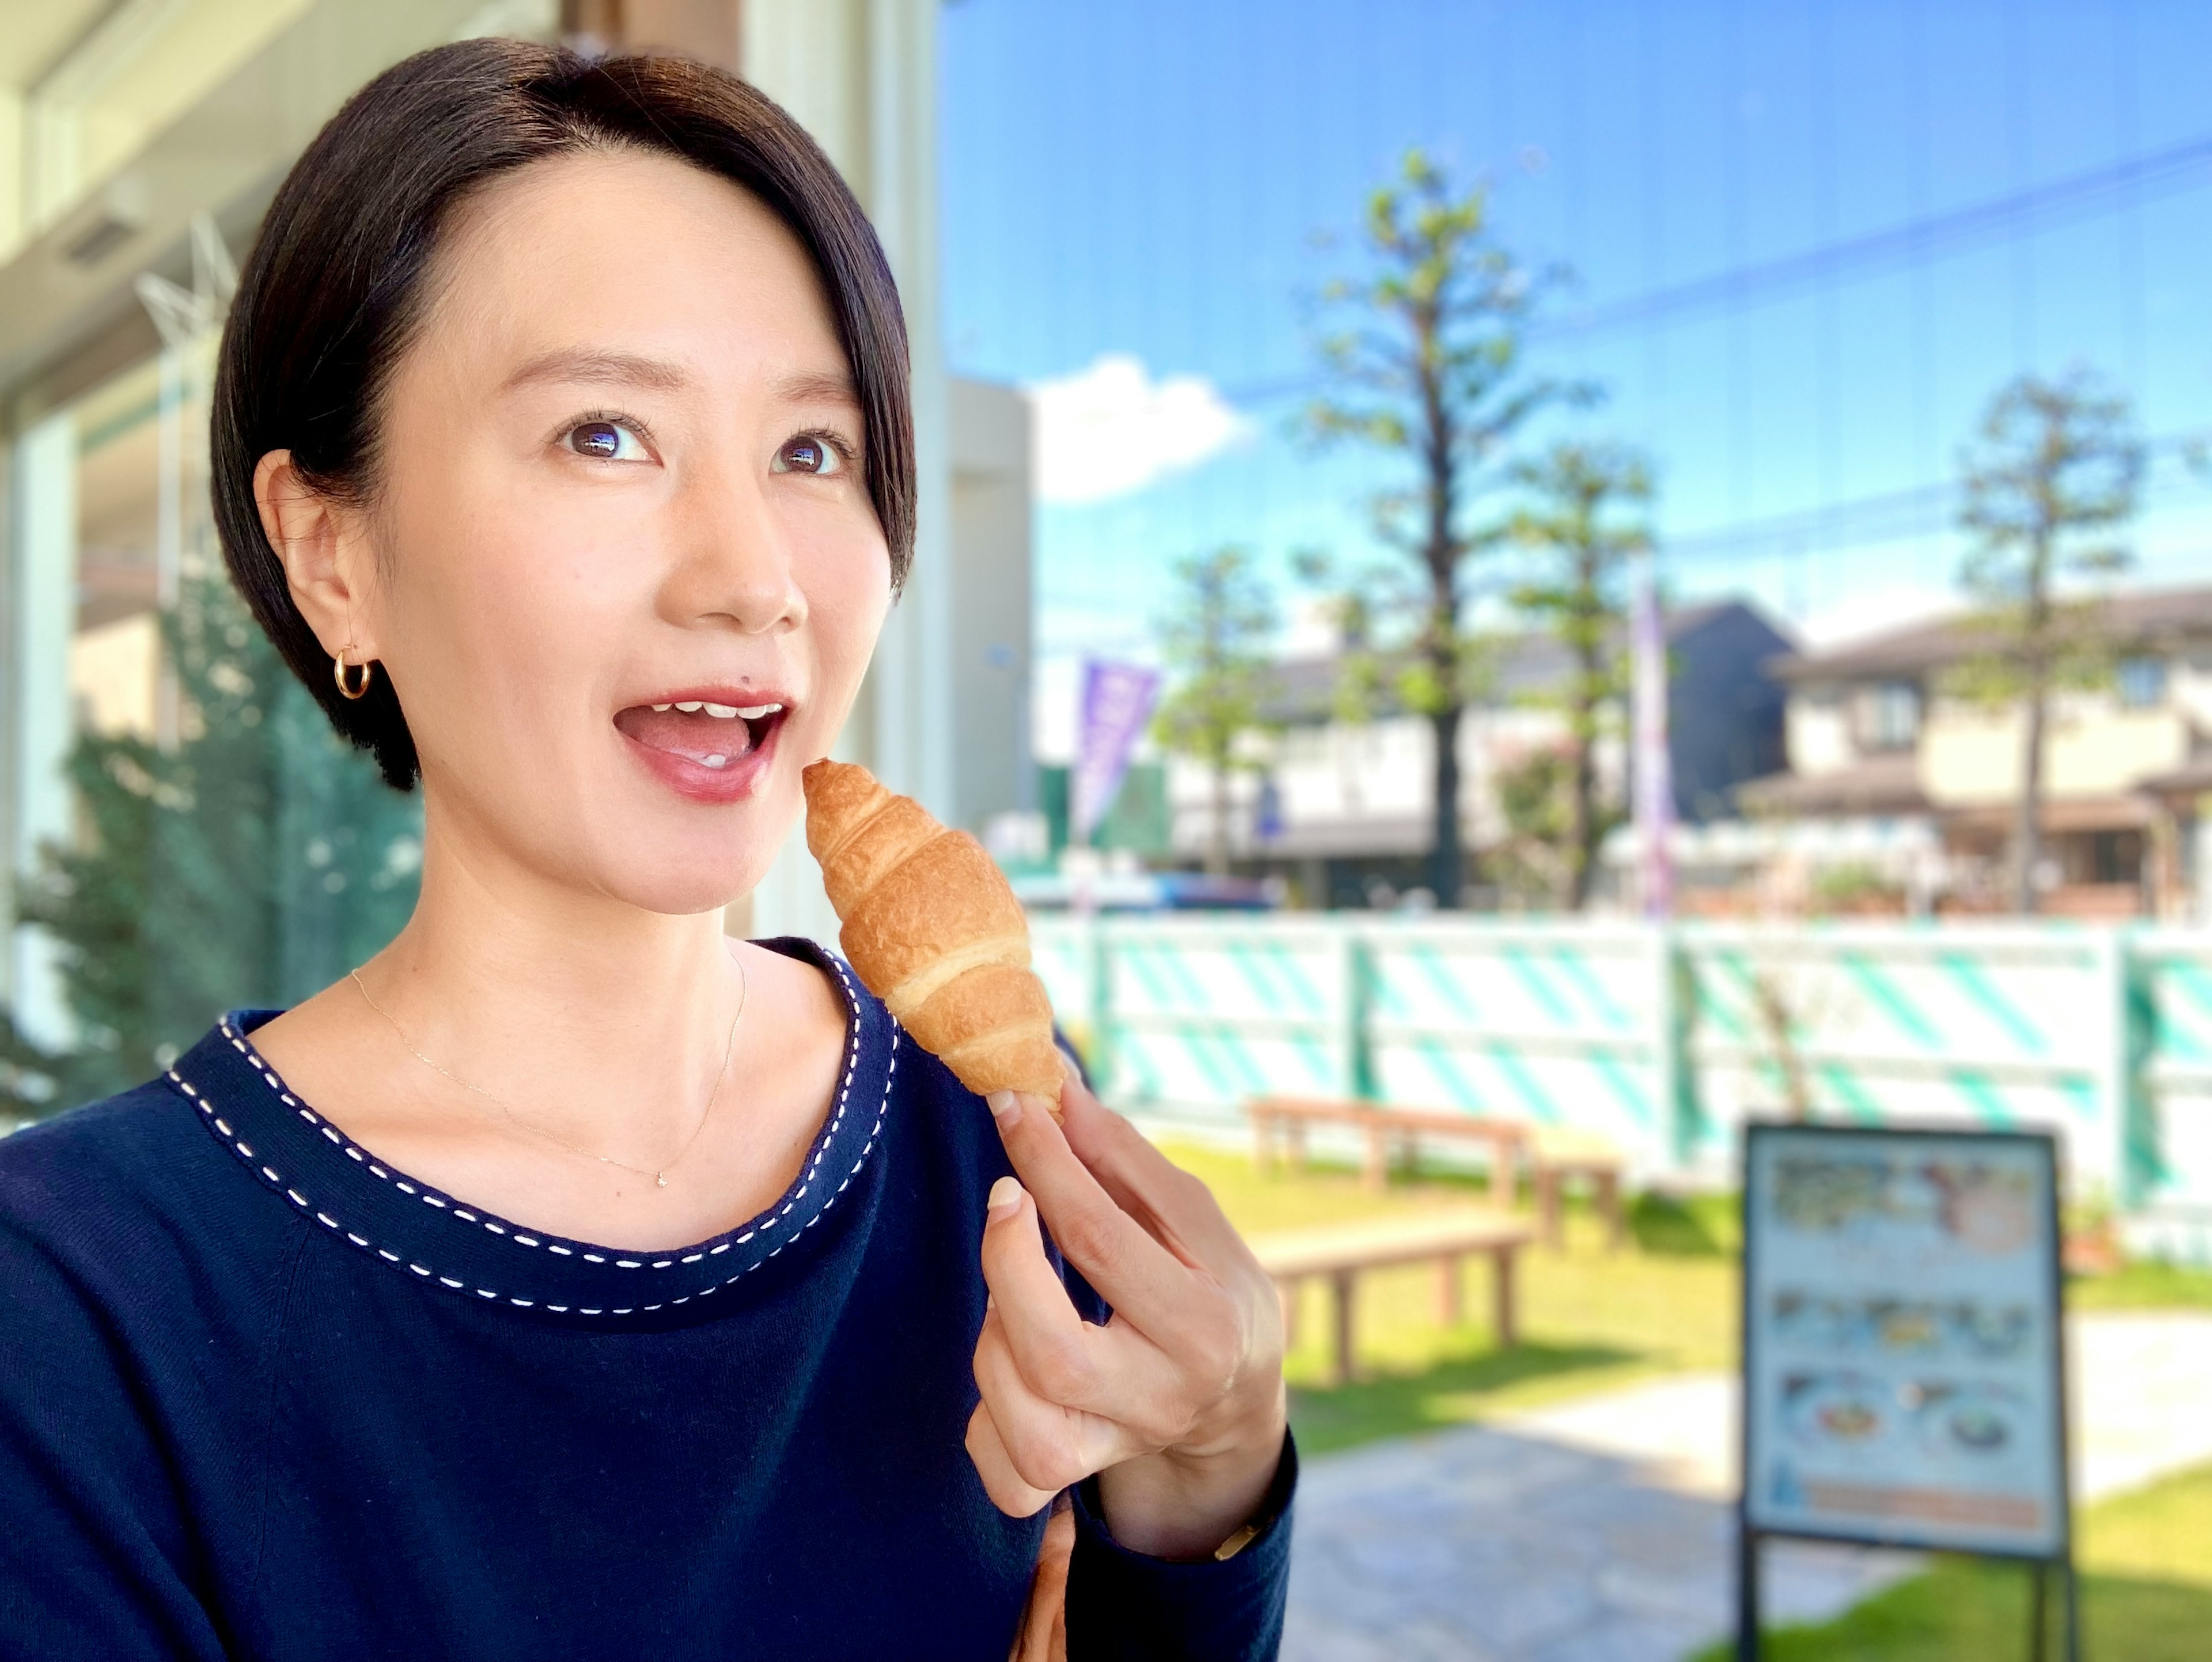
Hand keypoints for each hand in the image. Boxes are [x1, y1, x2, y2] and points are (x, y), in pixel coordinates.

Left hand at [965, 1072, 1287, 1560]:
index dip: (1046, 1164)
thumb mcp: (1192, 1217)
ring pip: (1016, 1412)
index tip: (1013, 1105)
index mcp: (1207, 1325)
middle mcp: (1163, 1398)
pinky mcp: (1073, 1478)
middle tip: (1007, 1199)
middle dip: (1006, 1262)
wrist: (1235, 1399)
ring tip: (1015, 1286)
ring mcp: (1117, 1447)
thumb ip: (1123, 1159)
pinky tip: (1006, 1366)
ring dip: (992, 1331)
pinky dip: (984, 1417)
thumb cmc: (1208, 1286)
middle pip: (1051, 1351)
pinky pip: (1002, 1474)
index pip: (1101, 1239)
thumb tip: (1058, 1090)